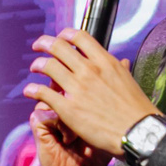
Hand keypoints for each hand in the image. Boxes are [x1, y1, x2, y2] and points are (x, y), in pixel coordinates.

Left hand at [22, 30, 159, 155]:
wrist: (137, 132)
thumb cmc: (136, 109)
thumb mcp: (129, 80)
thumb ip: (119, 69)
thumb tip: (122, 62)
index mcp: (104, 62)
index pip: (80, 37)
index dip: (65, 34)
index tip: (60, 37)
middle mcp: (89, 70)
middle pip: (58, 47)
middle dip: (44, 43)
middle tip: (38, 46)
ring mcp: (77, 88)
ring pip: (48, 66)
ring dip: (37, 64)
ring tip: (34, 67)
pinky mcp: (68, 108)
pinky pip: (43, 93)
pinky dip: (32, 90)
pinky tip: (29, 91)